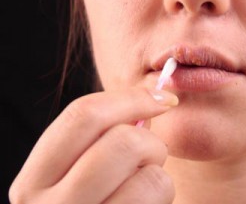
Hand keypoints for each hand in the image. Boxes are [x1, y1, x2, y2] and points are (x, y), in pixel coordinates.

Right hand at [9, 88, 177, 203]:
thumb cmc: (92, 200)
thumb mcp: (79, 168)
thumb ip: (104, 135)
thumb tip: (149, 99)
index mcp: (35, 178)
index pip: (83, 115)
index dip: (131, 98)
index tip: (162, 98)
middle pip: (124, 142)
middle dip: (151, 142)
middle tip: (149, 154)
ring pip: (151, 176)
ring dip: (158, 173)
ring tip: (142, 184)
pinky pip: (159, 198)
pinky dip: (161, 194)